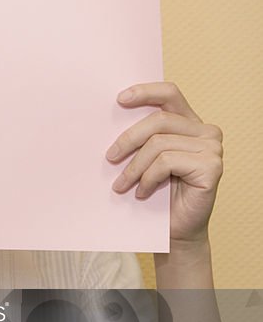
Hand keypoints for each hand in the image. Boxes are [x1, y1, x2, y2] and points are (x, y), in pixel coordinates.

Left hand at [105, 81, 223, 244]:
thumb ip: (142, 136)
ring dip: (134, 167)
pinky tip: (142, 192)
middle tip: (109, 158)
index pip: (169, 93)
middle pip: (159, 120)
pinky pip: (167, 162)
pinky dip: (148, 178)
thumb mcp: (147, 158)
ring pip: (159, 143)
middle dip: (129, 138)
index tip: (119, 99)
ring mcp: (212, 148)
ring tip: (122, 185)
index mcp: (190, 122)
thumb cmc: (159, 193)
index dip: (145, 91)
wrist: (176, 229)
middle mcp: (206, 131)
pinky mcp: (212, 166)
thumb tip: (109, 116)